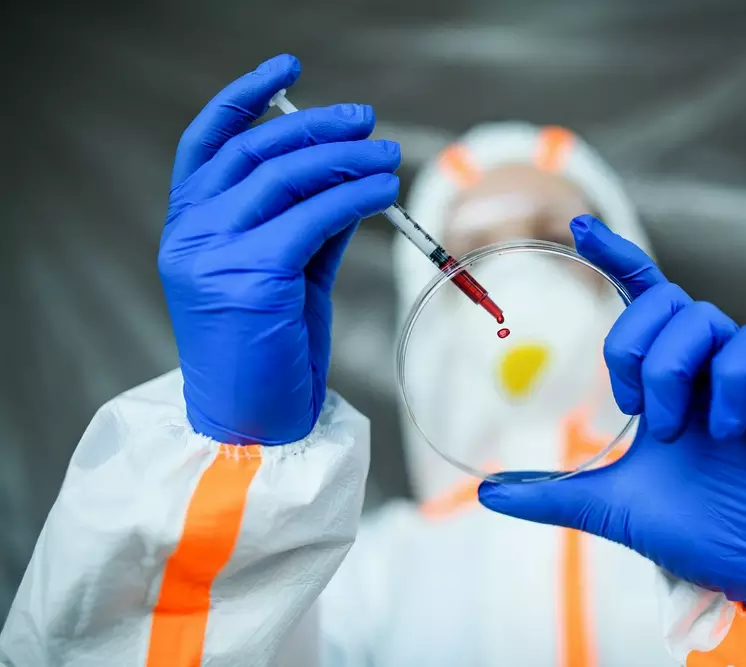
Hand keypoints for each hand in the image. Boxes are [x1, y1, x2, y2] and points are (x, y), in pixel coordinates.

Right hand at [159, 54, 399, 444]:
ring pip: (286, 177)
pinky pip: (313, 216)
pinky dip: (354, 196)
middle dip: (315, 126)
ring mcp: (214, 253)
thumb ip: (310, 224)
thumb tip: (352, 176)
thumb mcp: (289, 273)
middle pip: (255, 151)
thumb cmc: (269, 348)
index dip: (245, 97)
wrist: (253, 421)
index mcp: (188, 226)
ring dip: (345, 158)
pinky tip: (382, 192)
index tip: (287, 68)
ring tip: (386, 155)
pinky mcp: (251, 275)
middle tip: (366, 121)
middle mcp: (191, 232)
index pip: (207, 142)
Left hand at [479, 215, 745, 612]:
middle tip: (635, 408)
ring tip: (677, 431)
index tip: (579, 229)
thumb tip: (485, 492)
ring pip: (704, 318)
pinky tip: (727, 431)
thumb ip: (552, 494)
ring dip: (674, 370)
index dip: (616, 257)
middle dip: (634, 347)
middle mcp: (706, 366)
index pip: (643, 299)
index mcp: (668, 380)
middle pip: (666, 301)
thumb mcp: (611, 507)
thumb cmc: (696, 532)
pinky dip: (732, 381)